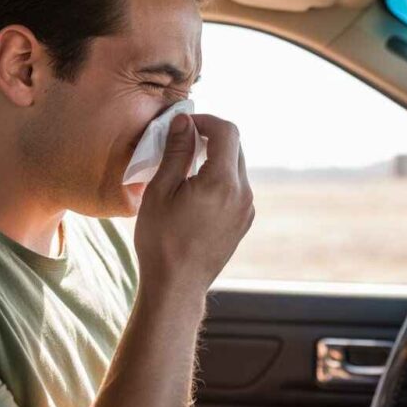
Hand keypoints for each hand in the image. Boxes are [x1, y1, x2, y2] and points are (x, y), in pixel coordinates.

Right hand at [134, 113, 254, 297]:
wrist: (176, 286)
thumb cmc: (161, 240)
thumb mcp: (160, 190)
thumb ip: (176, 152)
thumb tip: (184, 122)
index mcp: (223, 182)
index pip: (227, 131)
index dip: (205, 120)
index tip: (184, 125)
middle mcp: (243, 193)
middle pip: (235, 146)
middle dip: (210, 137)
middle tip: (182, 142)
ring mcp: (247, 209)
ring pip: (236, 167)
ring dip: (215, 157)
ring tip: (185, 167)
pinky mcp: (244, 221)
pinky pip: (236, 187)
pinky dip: (219, 177)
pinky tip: (195, 190)